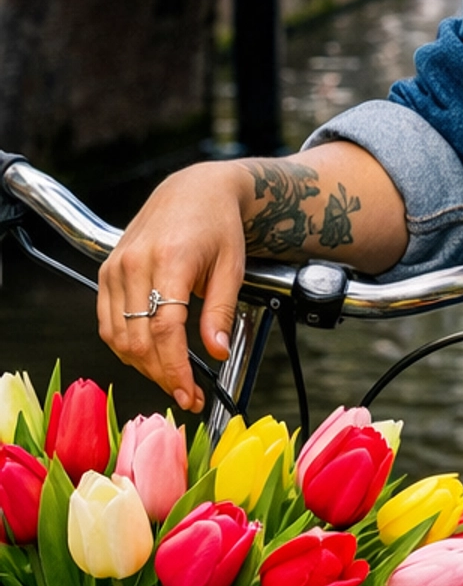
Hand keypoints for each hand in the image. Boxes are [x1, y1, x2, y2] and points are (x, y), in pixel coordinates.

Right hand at [98, 163, 248, 411]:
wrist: (194, 191)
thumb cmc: (217, 225)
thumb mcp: (232, 267)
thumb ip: (221, 311)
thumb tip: (217, 352)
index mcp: (170, 260)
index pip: (164, 329)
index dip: (174, 368)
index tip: (188, 392)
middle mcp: (134, 263)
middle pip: (138, 338)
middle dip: (161, 374)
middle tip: (186, 394)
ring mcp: (115, 267)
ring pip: (118, 335)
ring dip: (142, 365)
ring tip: (170, 378)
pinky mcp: (106, 271)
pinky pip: (107, 321)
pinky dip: (125, 346)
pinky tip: (148, 357)